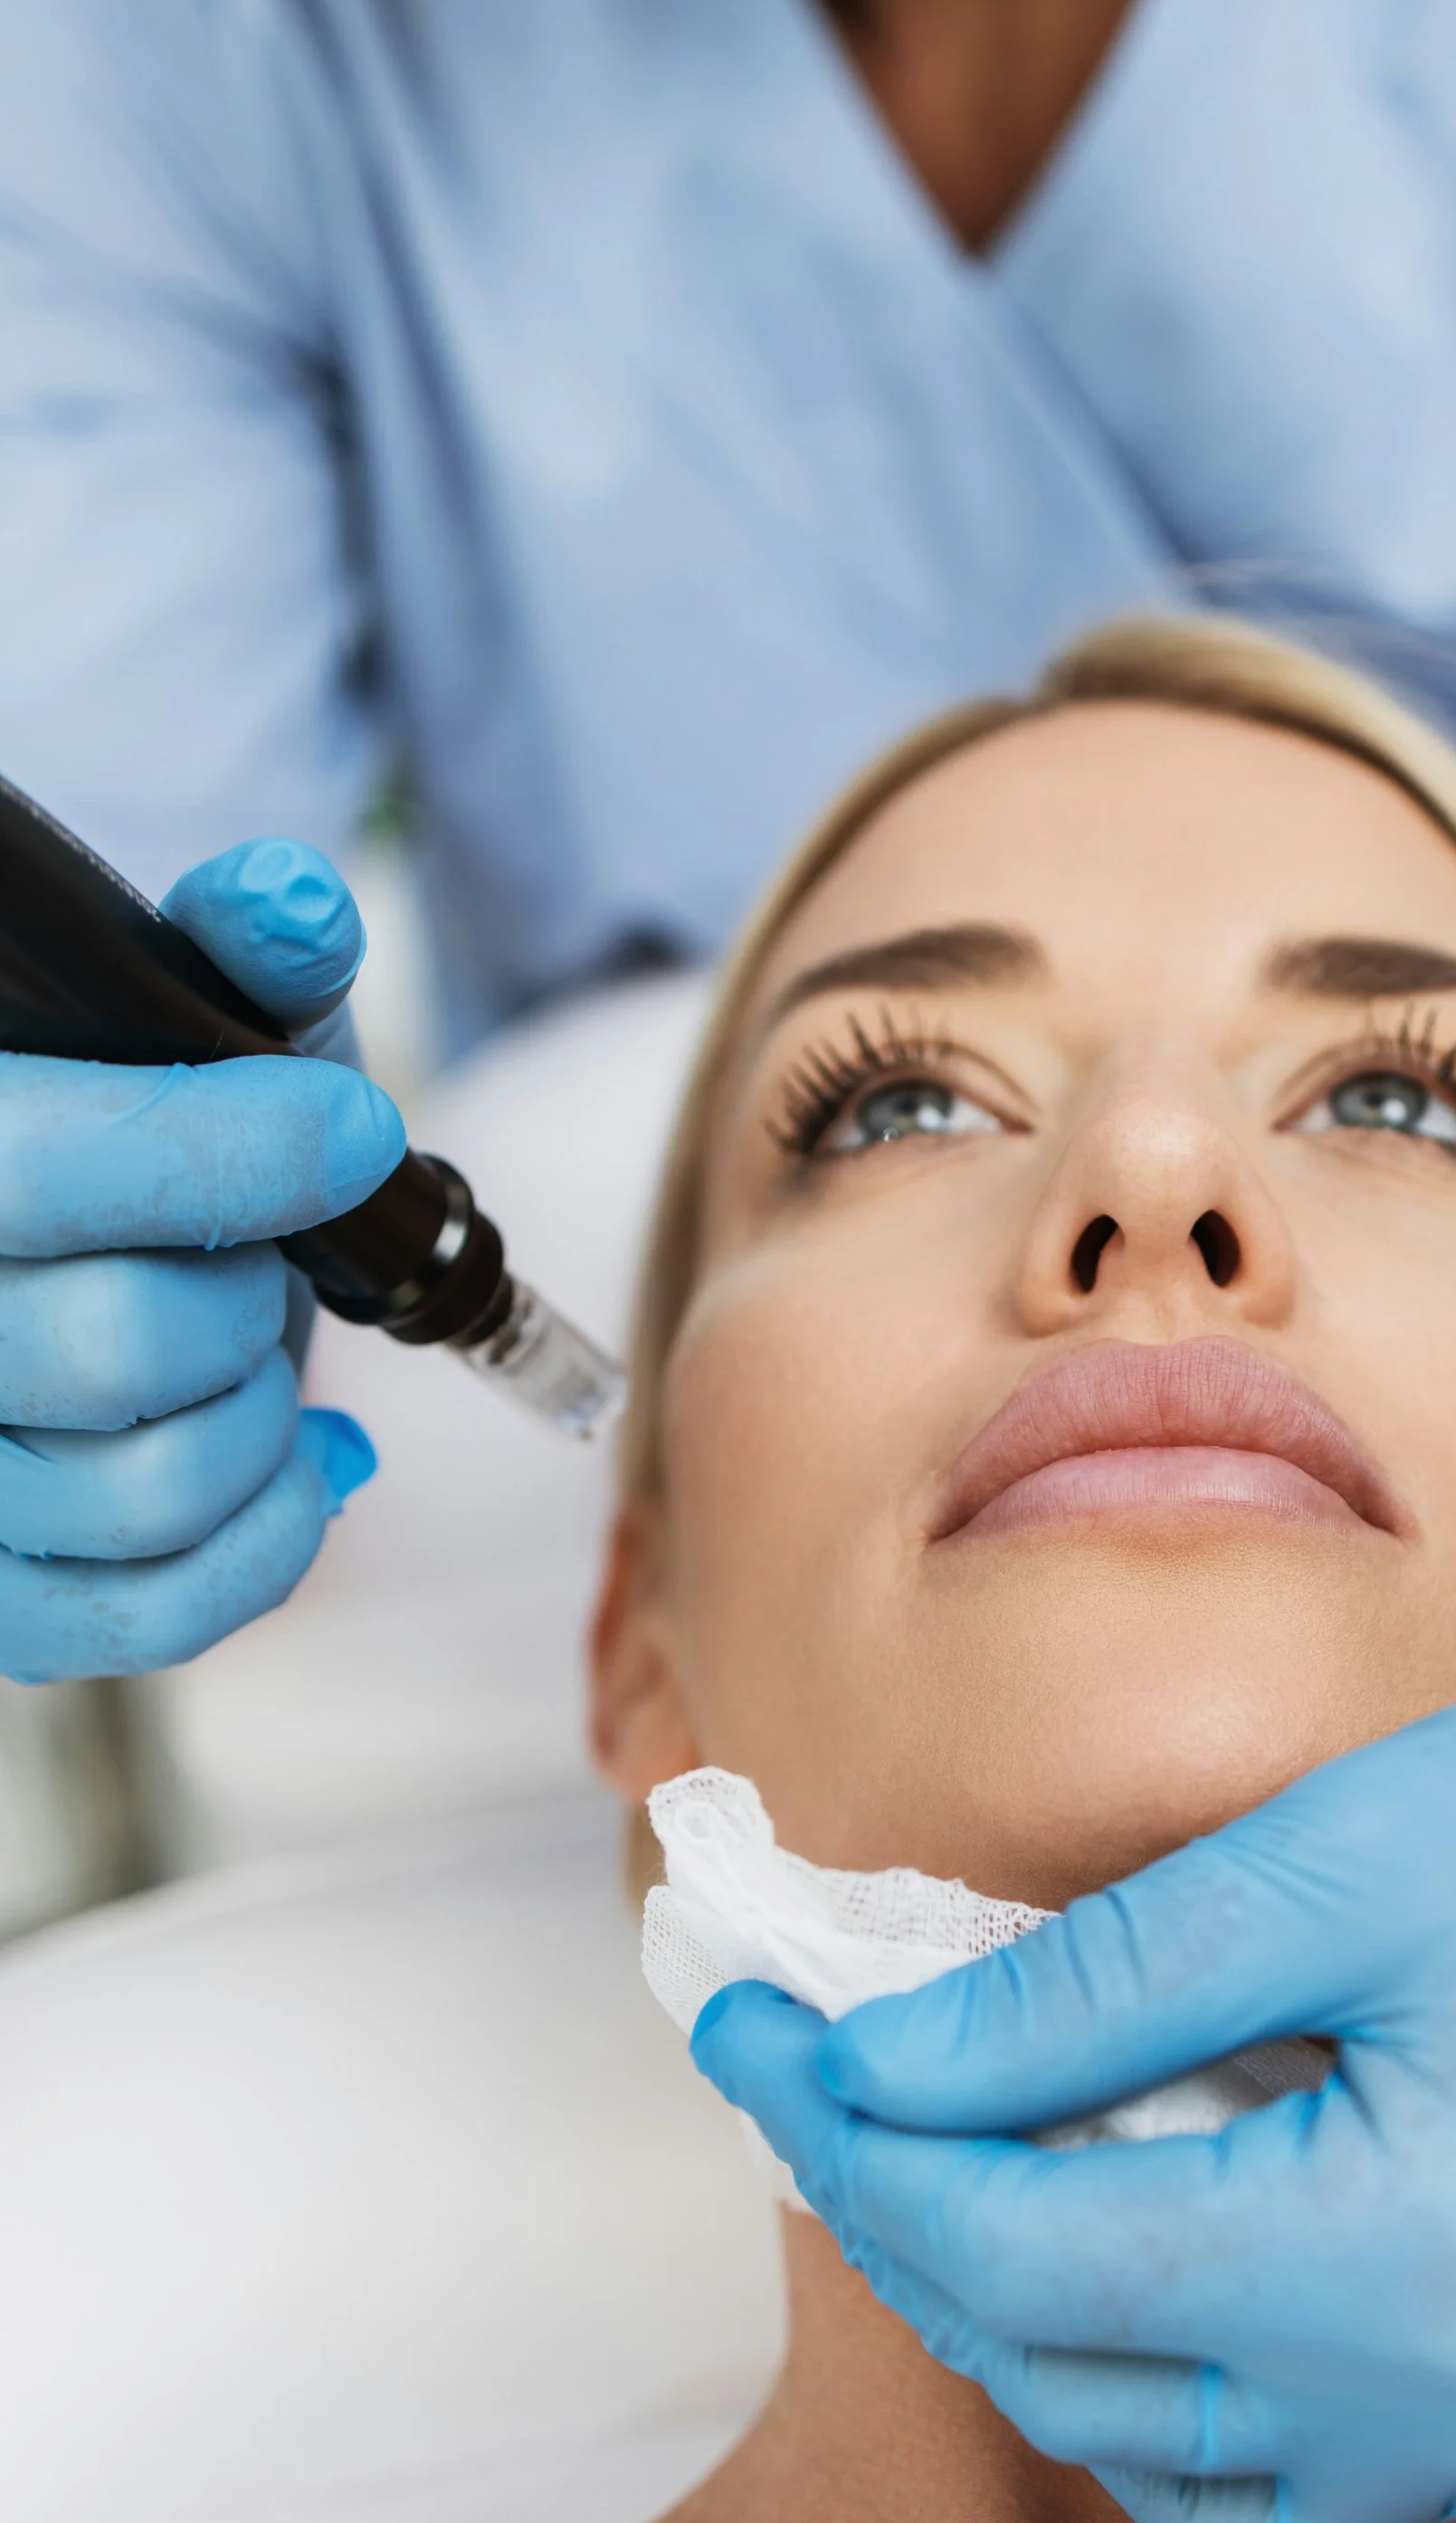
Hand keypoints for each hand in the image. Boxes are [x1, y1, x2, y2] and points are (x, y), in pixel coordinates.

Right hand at [0, 840, 404, 1680]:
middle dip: (251, 1295)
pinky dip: (272, 1538)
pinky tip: (307, 1460)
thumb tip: (291, 907)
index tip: (350, 1126)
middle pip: (127, 1347)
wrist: (99, 1240)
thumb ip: (243, 946)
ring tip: (256, 1346)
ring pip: (155, 1491)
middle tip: (261, 1255)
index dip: (226, 1152)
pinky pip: (156, 1616)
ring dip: (267, 1416)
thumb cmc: (145, 1113)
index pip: (38, 1174)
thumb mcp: (188, 1003)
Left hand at [693, 1536, 1455, 2522]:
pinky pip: (1295, 2459)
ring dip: (1028, 2309)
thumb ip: (1090, 1993)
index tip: (743, 2012)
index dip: (853, 2128)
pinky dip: (1166, 2368)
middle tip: (817, 2057)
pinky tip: (1128, 2219)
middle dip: (912, 2210)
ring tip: (954, 2135)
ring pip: (1167, 2450)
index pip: (1024, 2251)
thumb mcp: (1346, 1860)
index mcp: (1409, 2278)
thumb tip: (883, 2058)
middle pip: (1076, 2368)